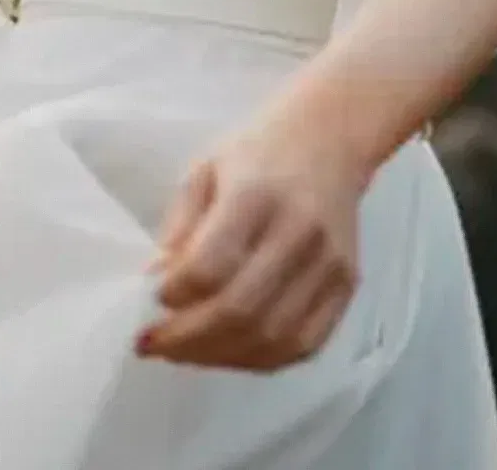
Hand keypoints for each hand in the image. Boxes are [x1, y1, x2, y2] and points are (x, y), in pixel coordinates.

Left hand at [135, 122, 364, 371]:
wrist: (330, 136)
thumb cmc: (258, 150)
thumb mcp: (205, 170)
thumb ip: (179, 228)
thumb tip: (154, 286)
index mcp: (256, 193)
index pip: (210, 266)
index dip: (173, 294)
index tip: (149, 299)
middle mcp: (299, 230)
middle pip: (240, 309)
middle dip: (186, 339)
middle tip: (153, 343)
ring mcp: (329, 261)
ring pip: (272, 337)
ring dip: (219, 356)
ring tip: (185, 352)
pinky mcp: (347, 283)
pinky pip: (304, 344)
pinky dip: (261, 360)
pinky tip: (230, 351)